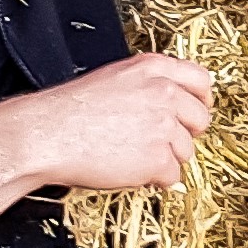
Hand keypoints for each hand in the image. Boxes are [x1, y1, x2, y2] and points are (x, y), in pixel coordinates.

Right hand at [0, 54, 214, 237]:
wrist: (46, 135)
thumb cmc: (69, 110)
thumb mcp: (114, 79)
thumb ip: (148, 86)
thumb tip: (174, 106)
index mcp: (152, 68)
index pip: (201, 81)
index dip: (199, 102)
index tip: (191, 115)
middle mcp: (164, 92)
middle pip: (200, 119)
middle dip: (184, 134)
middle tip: (157, 141)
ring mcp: (163, 126)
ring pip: (187, 151)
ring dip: (165, 158)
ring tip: (131, 153)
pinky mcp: (158, 158)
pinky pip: (172, 176)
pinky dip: (153, 179)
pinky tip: (128, 168)